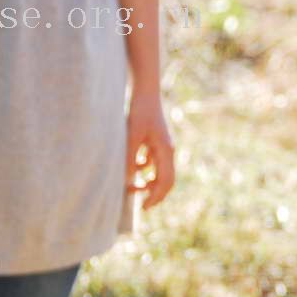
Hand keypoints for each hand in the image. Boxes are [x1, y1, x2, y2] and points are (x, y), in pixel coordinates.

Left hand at [126, 90, 174, 208]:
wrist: (145, 90)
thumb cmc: (139, 110)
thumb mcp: (131, 135)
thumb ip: (130, 158)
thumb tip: (129, 179)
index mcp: (165, 151)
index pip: (165, 181)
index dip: (156, 196)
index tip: (145, 207)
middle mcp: (168, 151)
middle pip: (166, 180)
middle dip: (156, 194)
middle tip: (143, 206)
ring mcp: (163, 146)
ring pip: (160, 172)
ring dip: (149, 182)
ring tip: (134, 188)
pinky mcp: (156, 141)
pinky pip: (154, 162)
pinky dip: (145, 169)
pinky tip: (133, 166)